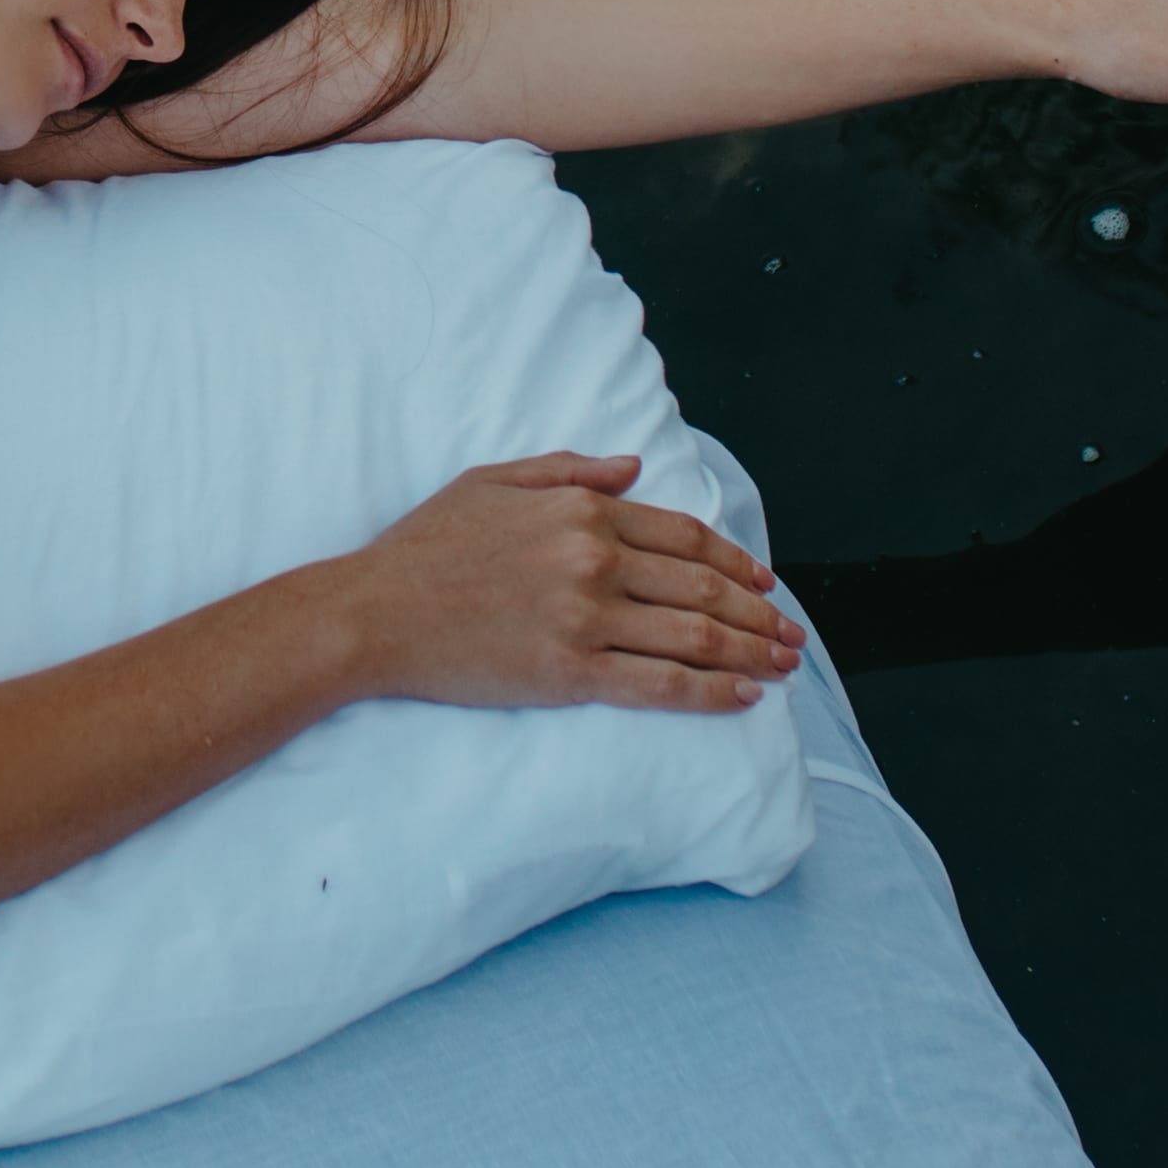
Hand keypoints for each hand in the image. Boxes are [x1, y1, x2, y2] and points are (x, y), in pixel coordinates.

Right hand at [339, 453, 802, 712]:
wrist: (373, 612)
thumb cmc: (426, 547)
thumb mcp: (494, 481)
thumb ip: (570, 471)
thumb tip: (635, 469)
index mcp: (580, 511)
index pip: (683, 535)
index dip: (733, 561)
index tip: (764, 582)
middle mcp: (594, 561)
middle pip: (702, 588)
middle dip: (758, 614)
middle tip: (793, 635)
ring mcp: (585, 619)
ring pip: (693, 637)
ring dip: (750, 653)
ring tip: (783, 667)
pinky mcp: (570, 674)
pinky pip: (659, 684)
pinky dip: (710, 693)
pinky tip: (741, 698)